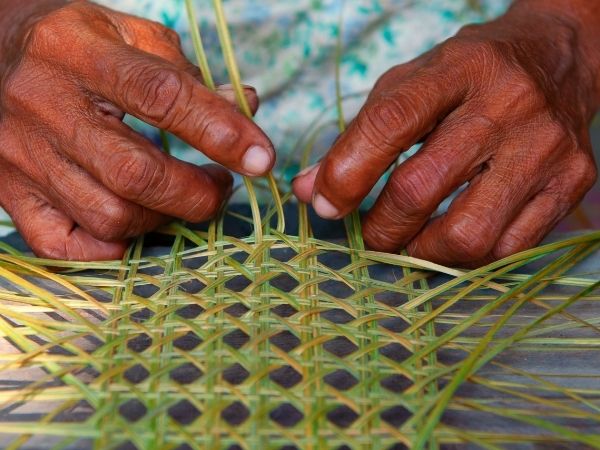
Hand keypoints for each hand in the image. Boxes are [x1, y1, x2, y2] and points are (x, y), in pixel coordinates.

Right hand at [0, 0, 273, 259]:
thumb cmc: (71, 42)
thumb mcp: (126, 33)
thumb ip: (187, 72)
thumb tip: (247, 109)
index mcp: (77, 50)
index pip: (162, 96)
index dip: (221, 131)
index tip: (261, 157)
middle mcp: (42, 104)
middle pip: (135, 173)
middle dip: (197, 193)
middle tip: (221, 185)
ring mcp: (20, 156)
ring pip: (108, 216)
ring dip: (163, 218)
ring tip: (180, 198)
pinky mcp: (9, 193)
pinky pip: (63, 246)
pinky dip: (110, 248)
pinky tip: (132, 224)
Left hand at [293, 0, 599, 265]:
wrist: (556, 61)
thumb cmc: (468, 77)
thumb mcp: (410, 85)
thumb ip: (358, 136)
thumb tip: (309, 191)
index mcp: (458, 68)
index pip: (389, 123)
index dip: (345, 174)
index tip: (323, 204)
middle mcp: (508, 104)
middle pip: (421, 189)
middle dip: (379, 228)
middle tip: (369, 233)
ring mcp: (545, 146)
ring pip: (467, 233)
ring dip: (421, 252)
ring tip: (409, 242)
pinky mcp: (572, 181)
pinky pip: (508, 248)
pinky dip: (466, 257)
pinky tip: (450, 239)